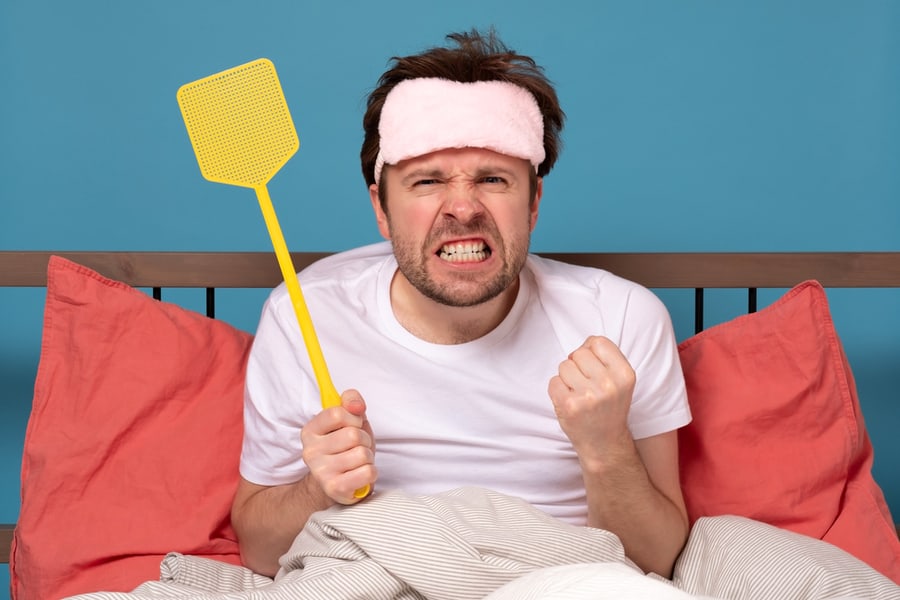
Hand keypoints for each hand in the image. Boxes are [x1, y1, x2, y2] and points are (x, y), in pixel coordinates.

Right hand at [300, 389, 376, 503]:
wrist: (336, 484)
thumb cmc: (345, 448)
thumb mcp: (349, 420)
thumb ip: (351, 402)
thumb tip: (357, 406)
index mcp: (310, 431)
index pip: (337, 413)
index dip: (354, 418)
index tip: (353, 425)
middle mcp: (310, 451)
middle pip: (353, 435)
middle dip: (364, 440)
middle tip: (357, 447)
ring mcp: (320, 472)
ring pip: (362, 454)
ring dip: (368, 457)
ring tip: (358, 462)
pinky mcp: (334, 488)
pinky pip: (368, 472)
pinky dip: (371, 472)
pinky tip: (360, 474)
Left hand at [547, 336, 635, 456]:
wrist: (604, 442)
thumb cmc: (608, 407)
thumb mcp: (619, 380)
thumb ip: (605, 358)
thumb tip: (585, 343)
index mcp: (625, 374)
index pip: (598, 342)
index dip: (590, 351)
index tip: (593, 367)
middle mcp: (609, 384)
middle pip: (579, 353)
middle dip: (577, 365)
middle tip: (585, 384)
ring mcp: (588, 396)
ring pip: (564, 366)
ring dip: (566, 378)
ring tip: (579, 394)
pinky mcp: (569, 405)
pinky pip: (553, 382)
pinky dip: (557, 390)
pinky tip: (570, 402)